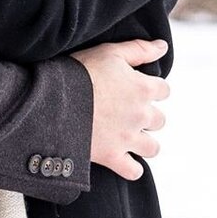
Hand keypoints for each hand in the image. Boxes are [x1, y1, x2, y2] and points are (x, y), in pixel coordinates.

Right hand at [71, 37, 170, 180]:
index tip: (135, 89)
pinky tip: (123, 161)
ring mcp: (128, 138)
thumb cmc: (80, 72)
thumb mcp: (110, 52)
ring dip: (144, 143)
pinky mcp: (112, 156)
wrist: (53, 100)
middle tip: (126, 113)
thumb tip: (163, 46)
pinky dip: (131, 168)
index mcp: (143, 88)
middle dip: (146, 117)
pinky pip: (133, 171)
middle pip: (159, 120)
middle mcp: (141, 115)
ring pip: (152, 148)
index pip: (164, 91)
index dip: (150, 89)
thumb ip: (140, 49)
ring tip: (128, 138)